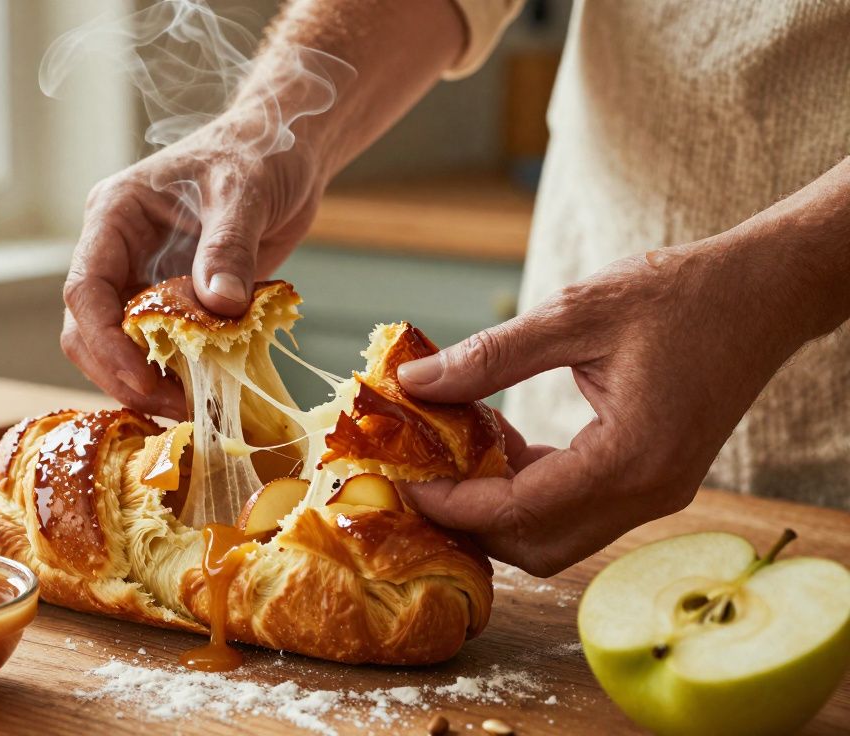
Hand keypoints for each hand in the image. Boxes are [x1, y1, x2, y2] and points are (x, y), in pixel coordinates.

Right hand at [62, 116, 323, 417]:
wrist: (290, 153)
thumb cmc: (259, 153)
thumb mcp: (244, 193)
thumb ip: (228, 248)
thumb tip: (219, 306)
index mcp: (115, 216)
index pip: (84, 288)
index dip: (105, 341)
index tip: (141, 379)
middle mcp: (118, 251)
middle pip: (89, 328)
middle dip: (123, 373)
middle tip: (174, 407)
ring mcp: (142, 278)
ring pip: (118, 346)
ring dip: (146, 382)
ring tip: (192, 408)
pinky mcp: (173, 301)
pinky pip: (160, 348)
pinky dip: (176, 375)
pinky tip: (203, 394)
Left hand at [394, 237, 812, 575]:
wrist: (761, 292)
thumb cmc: (677, 294)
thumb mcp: (575, 313)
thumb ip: (492, 356)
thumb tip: (416, 383)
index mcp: (631, 458)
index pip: (520, 511)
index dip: (453, 503)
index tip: (404, 480)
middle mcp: (648, 492)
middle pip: (537, 545)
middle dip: (471, 521)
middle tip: (422, 475)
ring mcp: (656, 493)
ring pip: (557, 536)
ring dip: (500, 508)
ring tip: (457, 454)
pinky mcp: (654, 480)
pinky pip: (578, 508)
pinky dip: (531, 489)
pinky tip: (502, 443)